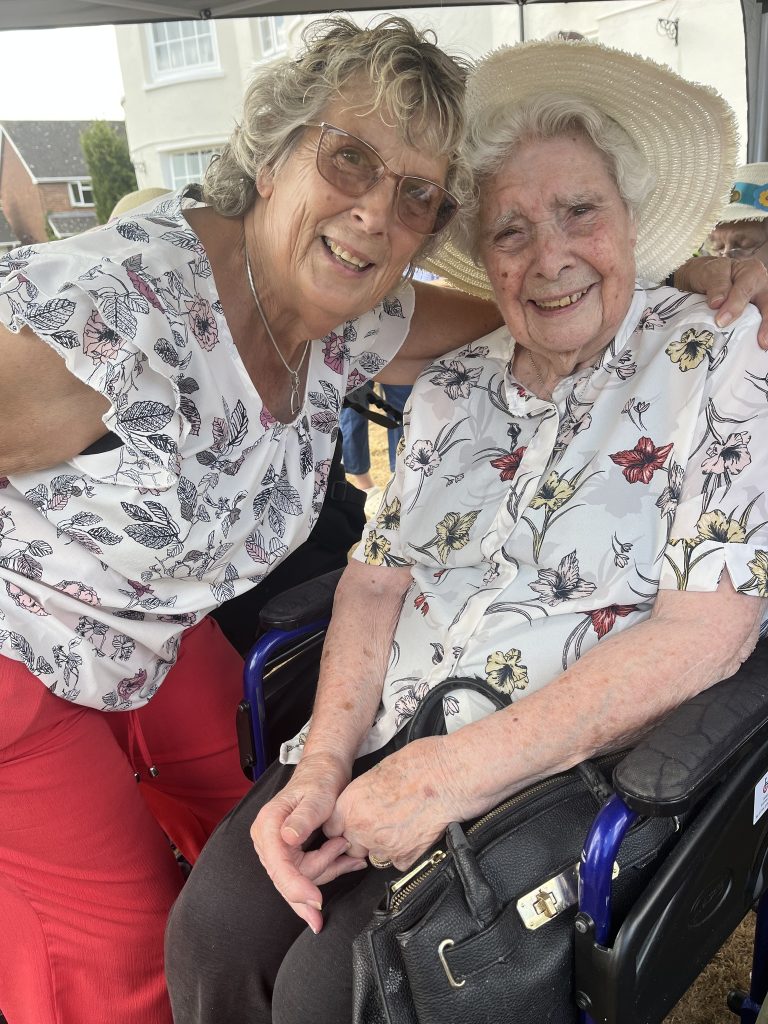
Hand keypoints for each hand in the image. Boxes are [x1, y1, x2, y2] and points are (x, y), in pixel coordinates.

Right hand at [251, 753, 366, 932]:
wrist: (324, 769)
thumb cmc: (320, 778)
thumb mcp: (317, 796)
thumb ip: (303, 818)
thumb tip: (287, 839)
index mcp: (268, 826)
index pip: (279, 868)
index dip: (297, 888)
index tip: (317, 903)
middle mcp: (267, 840)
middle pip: (291, 878)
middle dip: (323, 873)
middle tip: (350, 859)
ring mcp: (277, 848)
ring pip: (303, 878)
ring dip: (330, 868)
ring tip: (351, 850)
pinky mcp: (289, 853)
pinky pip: (308, 872)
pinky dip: (329, 869)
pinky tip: (347, 862)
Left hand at [324, 737, 462, 869]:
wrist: (451, 775)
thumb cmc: (421, 763)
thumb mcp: (381, 770)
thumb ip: (365, 794)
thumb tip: (365, 801)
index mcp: (351, 803)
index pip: (331, 827)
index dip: (343, 825)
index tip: (351, 823)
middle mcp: (362, 828)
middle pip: (351, 846)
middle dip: (363, 838)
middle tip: (383, 821)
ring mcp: (384, 846)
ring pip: (375, 856)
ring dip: (384, 846)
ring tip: (403, 824)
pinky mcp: (406, 858)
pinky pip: (399, 862)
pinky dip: (407, 852)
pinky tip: (417, 832)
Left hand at [675, 255, 767, 347]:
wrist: (703, 281)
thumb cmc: (709, 275)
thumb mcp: (710, 273)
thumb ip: (716, 285)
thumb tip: (718, 303)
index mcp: (751, 272)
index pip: (744, 291)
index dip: (734, 306)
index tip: (720, 321)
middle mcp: (761, 286)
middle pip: (767, 305)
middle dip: (766, 324)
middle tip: (763, 342)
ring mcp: (760, 302)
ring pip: (766, 314)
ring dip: (766, 331)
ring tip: (764, 346)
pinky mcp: (755, 315)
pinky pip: (759, 324)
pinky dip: (760, 334)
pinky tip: (758, 347)